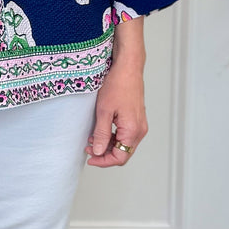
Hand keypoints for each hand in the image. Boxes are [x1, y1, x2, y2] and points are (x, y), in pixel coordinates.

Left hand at [88, 20, 146, 167]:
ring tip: (92, 139)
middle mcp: (140, 130)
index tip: (90, 158)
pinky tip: (101, 131)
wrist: (128, 67)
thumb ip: (101, 134)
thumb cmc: (118, 84)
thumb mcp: (104, 111)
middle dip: (105, 154)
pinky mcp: (136, 119)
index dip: (103, 161)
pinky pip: (126, 135)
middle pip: (123, 153)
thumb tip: (98, 151)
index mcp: (133, 130)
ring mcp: (139, 124)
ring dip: (108, 145)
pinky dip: (113, 137)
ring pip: (124, 145)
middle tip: (88, 149)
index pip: (120, 157)